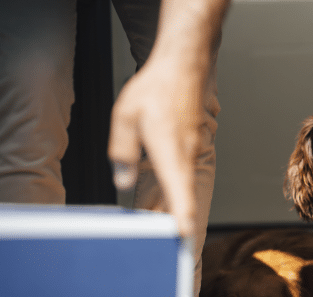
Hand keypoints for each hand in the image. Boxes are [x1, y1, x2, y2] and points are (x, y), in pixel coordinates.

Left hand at [108, 56, 202, 236]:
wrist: (185, 65)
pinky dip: (174, 196)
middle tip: (159, 247)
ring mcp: (190, 154)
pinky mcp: (189, 148)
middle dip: (172, 228)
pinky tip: (162, 201)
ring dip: (172, 213)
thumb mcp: (125, 117)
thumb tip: (122, 180)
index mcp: (171, 155)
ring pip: (183, 192)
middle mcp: (185, 159)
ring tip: (156, 229)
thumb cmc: (158, 87)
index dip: (182, 224)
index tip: (181, 243)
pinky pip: (182, 178)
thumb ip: (122, 152)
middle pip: (184, 203)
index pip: (181, 198)